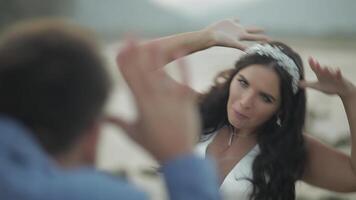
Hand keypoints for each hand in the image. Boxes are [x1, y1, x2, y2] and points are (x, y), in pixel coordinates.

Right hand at [109, 39, 200, 161]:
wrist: (178, 157)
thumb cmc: (154, 146)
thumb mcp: (132, 133)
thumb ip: (116, 122)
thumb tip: (101, 117)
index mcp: (140, 104)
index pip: (128, 78)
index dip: (124, 61)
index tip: (120, 48)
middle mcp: (154, 98)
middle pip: (143, 70)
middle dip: (136, 52)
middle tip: (131, 36)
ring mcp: (171, 99)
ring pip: (161, 72)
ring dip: (156, 55)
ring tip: (152, 41)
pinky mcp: (186, 101)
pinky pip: (185, 79)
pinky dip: (182, 65)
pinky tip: (179, 52)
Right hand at [203, 18, 269, 49]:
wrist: (210, 36)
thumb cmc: (220, 41)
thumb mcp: (233, 44)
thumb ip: (241, 47)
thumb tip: (250, 52)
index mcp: (241, 36)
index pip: (254, 38)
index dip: (262, 38)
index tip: (270, 40)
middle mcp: (239, 33)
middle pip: (252, 33)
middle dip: (259, 34)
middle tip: (267, 36)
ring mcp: (234, 28)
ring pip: (245, 27)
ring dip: (252, 28)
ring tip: (258, 28)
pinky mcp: (229, 22)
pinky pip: (235, 20)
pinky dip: (237, 20)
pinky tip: (238, 19)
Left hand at [299, 57, 355, 97]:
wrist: (341, 89)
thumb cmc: (329, 86)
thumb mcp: (317, 86)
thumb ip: (308, 84)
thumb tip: (298, 83)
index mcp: (320, 75)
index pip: (315, 68)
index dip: (312, 63)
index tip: (309, 58)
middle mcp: (326, 73)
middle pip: (321, 69)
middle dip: (318, 66)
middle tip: (315, 62)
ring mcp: (333, 76)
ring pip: (330, 71)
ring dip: (327, 70)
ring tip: (324, 67)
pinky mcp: (339, 79)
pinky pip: (338, 75)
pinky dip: (337, 73)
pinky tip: (337, 70)